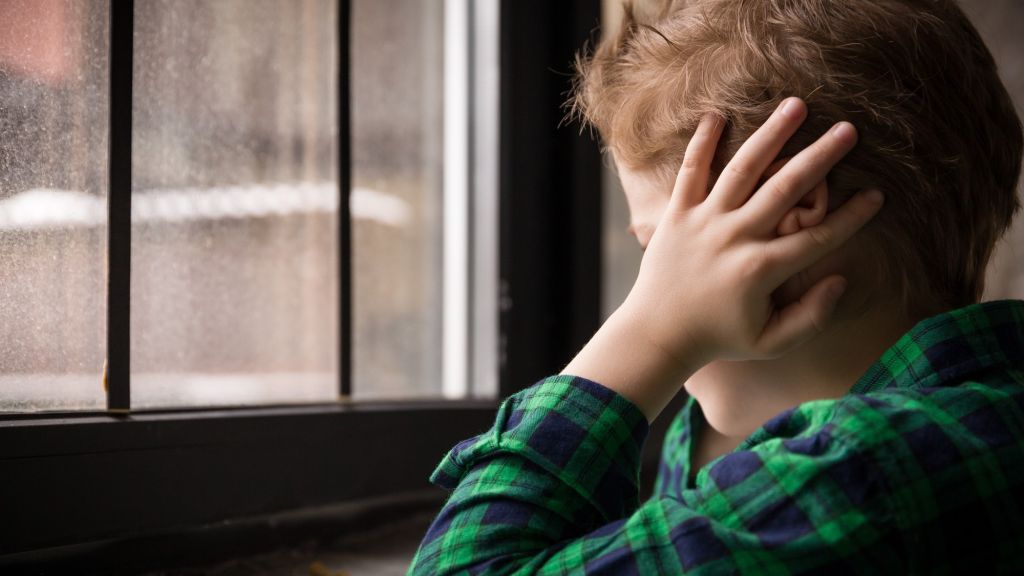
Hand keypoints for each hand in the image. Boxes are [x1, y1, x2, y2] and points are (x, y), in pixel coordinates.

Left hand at [562, 97, 883, 420]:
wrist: (656, 333)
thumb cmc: (718, 337)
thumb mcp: (770, 342)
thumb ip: (811, 317)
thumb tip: (839, 279)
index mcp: (761, 271)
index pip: (818, 238)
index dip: (852, 217)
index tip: (878, 195)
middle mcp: (735, 238)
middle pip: (786, 189)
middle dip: (821, 157)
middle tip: (850, 129)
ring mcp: (703, 222)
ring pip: (742, 169)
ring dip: (771, 135)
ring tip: (796, 105)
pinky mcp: (676, 214)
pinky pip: (690, 171)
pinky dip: (701, 142)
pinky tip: (717, 114)